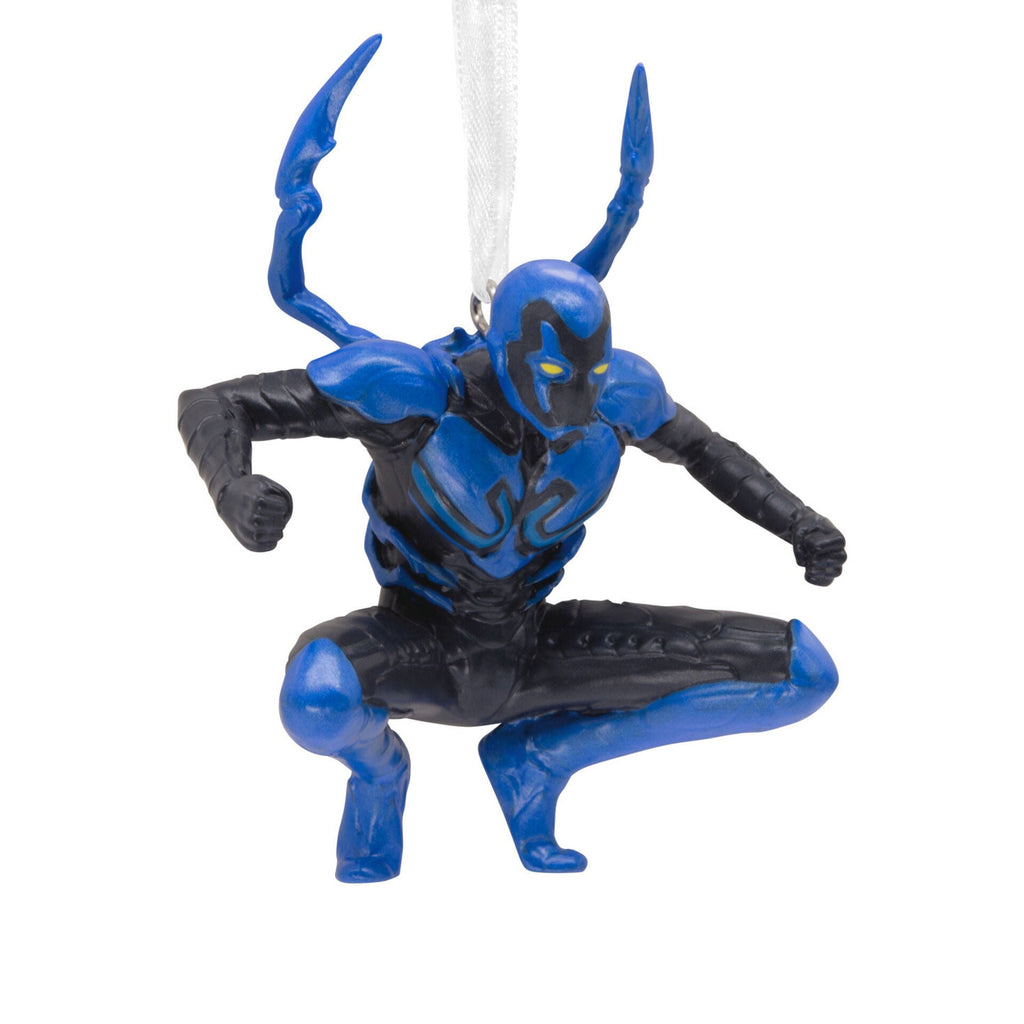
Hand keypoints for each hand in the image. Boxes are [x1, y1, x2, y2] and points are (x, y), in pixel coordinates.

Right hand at [217, 475, 292, 551]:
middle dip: (281, 521)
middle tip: (280, 519)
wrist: (225, 496)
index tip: (281, 507)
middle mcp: (249, 515)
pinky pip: (257, 547)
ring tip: (279, 530)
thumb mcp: (264, 481)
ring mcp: (244, 528)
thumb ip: (280, 492)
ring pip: (268, 537)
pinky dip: (268, 545)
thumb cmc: (249, 488)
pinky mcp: (241, 538)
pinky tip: (273, 540)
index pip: (280, 509)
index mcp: (257, 500)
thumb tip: (289, 511)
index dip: (283, 508)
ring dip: (277, 534)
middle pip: (275, 523)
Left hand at [620, 64, 652, 180]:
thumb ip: (634, 164)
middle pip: (637, 102)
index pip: (635, 106)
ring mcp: (638, 131)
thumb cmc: (634, 176)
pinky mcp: (642, 134)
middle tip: (639, 67)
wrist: (633, 181)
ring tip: (639, 74)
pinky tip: (641, 91)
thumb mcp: (634, 170)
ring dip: (640, 90)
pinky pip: (643, 115)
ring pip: (639, 106)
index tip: (639, 72)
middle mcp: (635, 129)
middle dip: (639, 85)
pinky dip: (642, 102)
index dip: (638, 90)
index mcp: (632, 132)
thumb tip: (632, 161)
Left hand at [792, 511, 845, 585]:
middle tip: (809, 556)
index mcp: (837, 536)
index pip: (829, 545)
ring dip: (820, 571)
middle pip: (841, 558)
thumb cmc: (805, 527)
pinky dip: (818, 581)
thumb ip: (798, 544)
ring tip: (808, 567)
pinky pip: (828, 581)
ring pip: (837, 571)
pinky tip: (807, 575)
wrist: (806, 530)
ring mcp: (835, 561)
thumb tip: (802, 564)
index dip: (815, 545)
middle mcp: (840, 550)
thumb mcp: (799, 529)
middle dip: (820, 559)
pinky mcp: (827, 570)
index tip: (808, 540)